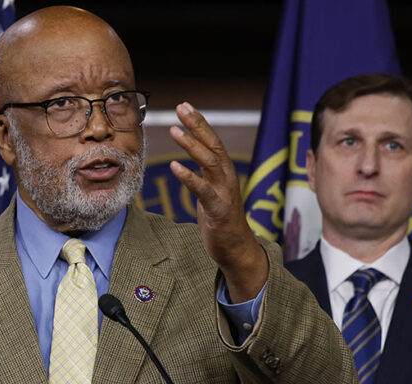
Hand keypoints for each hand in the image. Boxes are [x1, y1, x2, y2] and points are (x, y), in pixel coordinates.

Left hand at [168, 102, 266, 301]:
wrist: (236, 249)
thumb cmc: (221, 220)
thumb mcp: (210, 192)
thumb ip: (204, 175)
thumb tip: (190, 162)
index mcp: (224, 172)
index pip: (212, 141)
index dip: (199, 122)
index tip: (185, 105)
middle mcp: (227, 178)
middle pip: (213, 144)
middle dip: (198, 124)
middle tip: (182, 106)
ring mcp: (224, 193)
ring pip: (210, 162)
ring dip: (192, 145)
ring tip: (174, 130)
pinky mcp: (219, 210)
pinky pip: (203, 191)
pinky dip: (189, 177)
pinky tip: (175, 166)